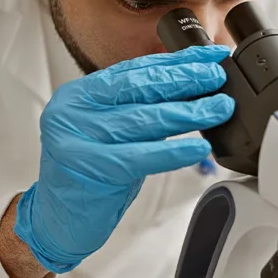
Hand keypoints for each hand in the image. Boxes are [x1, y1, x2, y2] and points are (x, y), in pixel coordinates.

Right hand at [14, 45, 234, 273]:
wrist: (58, 221)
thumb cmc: (90, 177)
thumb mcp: (114, 132)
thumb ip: (143, 107)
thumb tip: (195, 85)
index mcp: (81, 94)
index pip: (136, 70)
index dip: (177, 61)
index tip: (209, 56)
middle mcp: (73, 109)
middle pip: (140, 88)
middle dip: (185, 80)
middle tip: (218, 77)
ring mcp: (77, 137)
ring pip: (144, 119)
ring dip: (189, 113)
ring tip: (219, 108)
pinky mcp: (87, 166)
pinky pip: (141, 157)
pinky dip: (173, 152)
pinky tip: (199, 148)